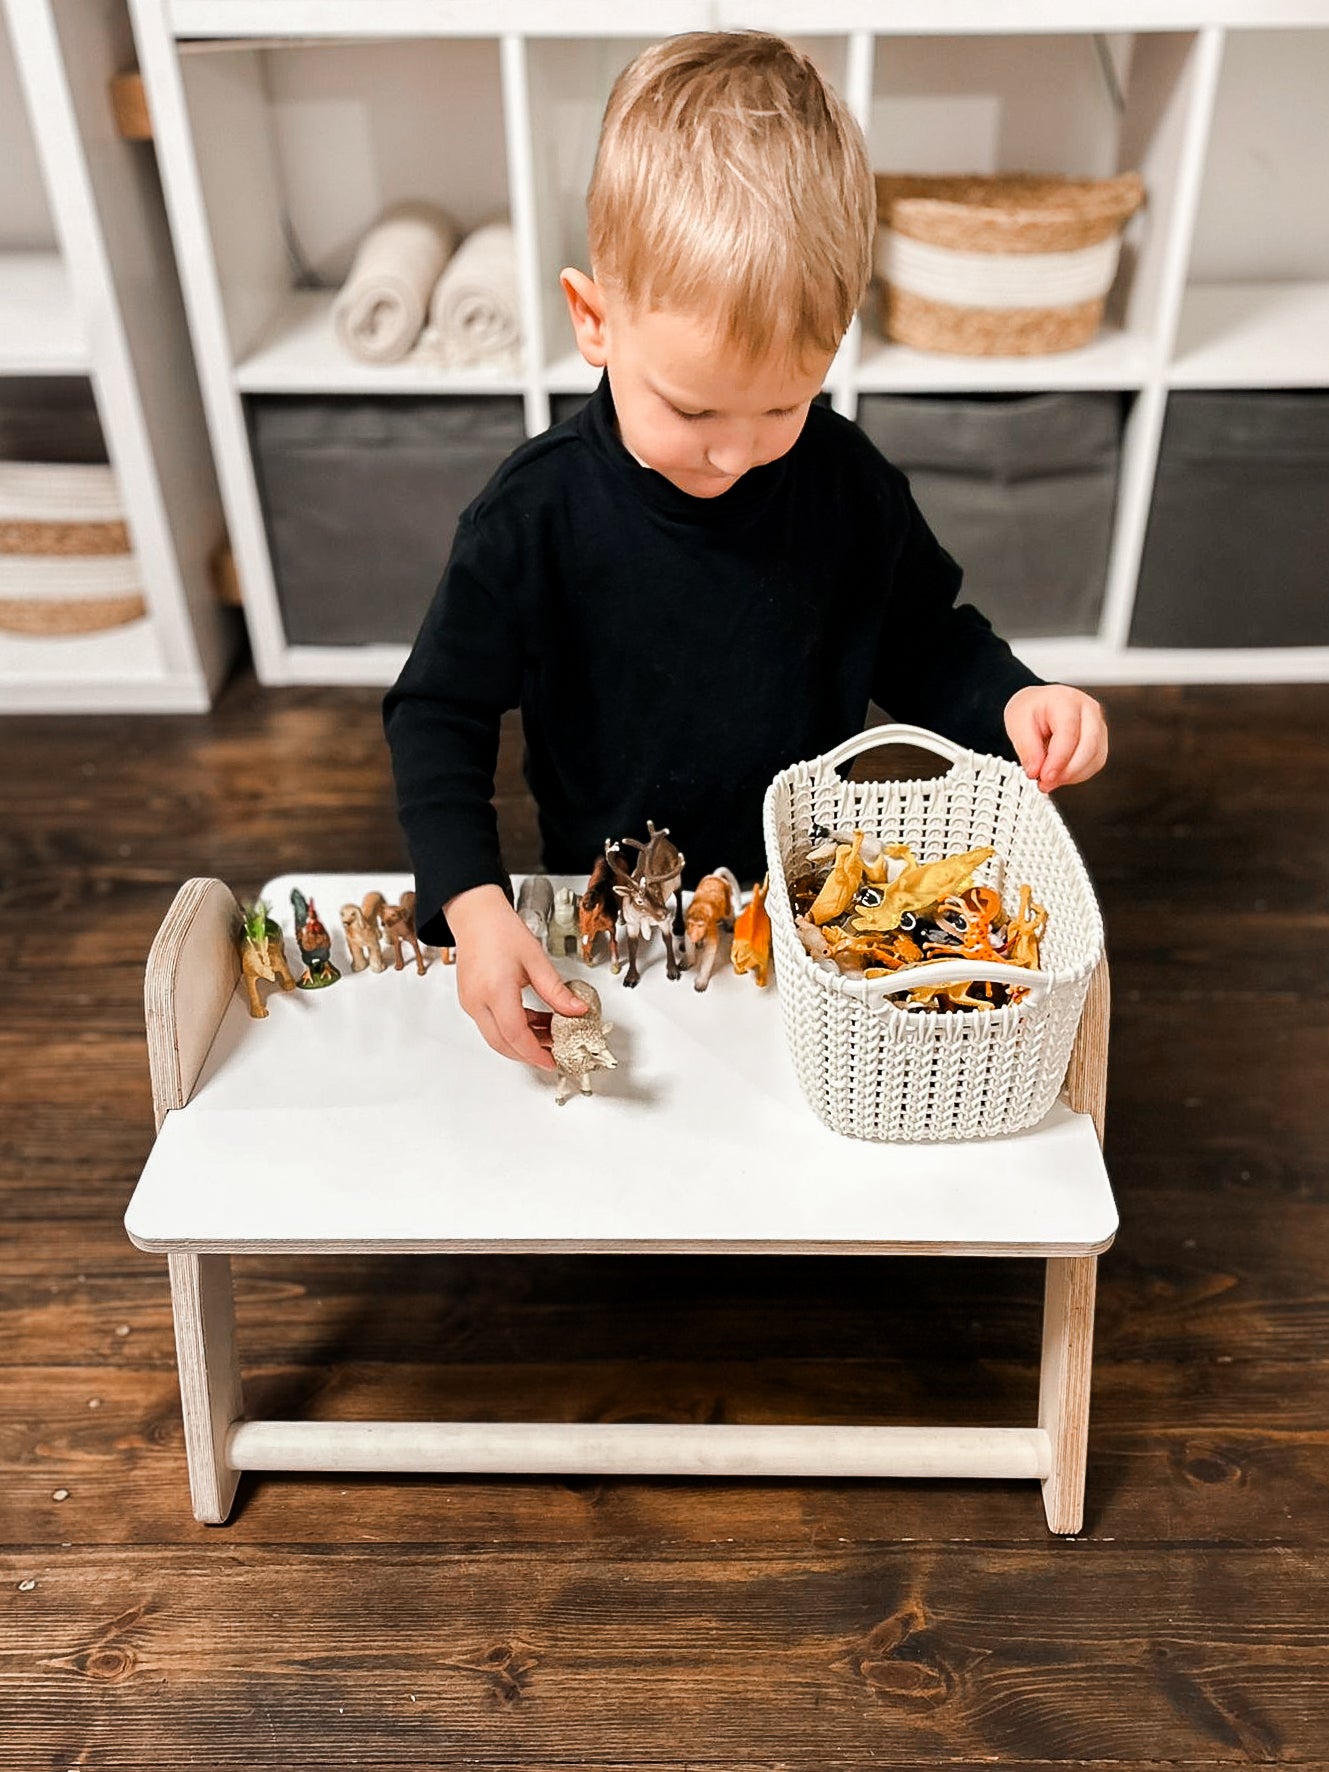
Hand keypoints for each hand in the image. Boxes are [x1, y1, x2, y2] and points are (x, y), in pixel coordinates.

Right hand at [443, 883, 586, 1069]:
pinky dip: (511, 1029)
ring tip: (548, 1034)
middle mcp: (478, 1001)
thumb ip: (556, 991)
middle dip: (529, 1053)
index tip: (552, 1061)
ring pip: (496, 1037)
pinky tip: (532, 1021)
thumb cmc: (501, 930)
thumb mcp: (536, 960)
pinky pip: (491, 1024)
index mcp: (495, 990)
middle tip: (553, 1053)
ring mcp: (470, 1002)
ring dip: (521, 1041)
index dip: (535, 1053)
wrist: (475, 915)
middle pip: (503, 1044)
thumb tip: (577, 1011)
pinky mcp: (470, 1000)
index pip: (516, 1035)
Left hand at [1004, 684, 1107, 791]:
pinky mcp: (1100, 740)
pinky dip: (1077, 775)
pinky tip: (1059, 775)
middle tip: (1045, 783)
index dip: (1058, 759)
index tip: (1044, 777)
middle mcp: (1088, 710)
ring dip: (1072, 775)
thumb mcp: (1017, 723)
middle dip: (1067, 771)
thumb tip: (1036, 772)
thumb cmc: (1030, 709)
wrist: (1039, 704)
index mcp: (1066, 700)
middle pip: (1089, 746)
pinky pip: (1095, 763)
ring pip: (1095, 758)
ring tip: (1047, 780)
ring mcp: (1098, 725)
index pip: (1069, 733)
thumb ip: (1026, 748)